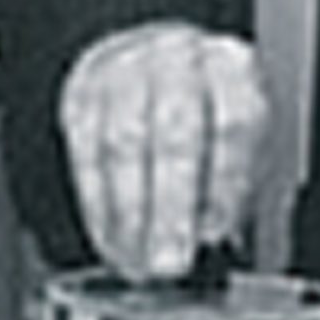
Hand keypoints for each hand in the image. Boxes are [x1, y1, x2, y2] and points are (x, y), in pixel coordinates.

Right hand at [57, 20, 268, 282]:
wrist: (151, 65)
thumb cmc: (203, 113)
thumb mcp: (236, 137)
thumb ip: (231, 185)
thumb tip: (211, 236)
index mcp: (230, 67)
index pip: (233, 122)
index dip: (225, 184)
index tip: (215, 233)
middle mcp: (178, 58)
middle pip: (175, 132)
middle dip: (171, 207)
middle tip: (170, 261)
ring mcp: (126, 70)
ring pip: (124, 144)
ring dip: (131, 215)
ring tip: (139, 261)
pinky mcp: (83, 93)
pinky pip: (86, 154)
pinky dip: (99, 206)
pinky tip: (112, 238)